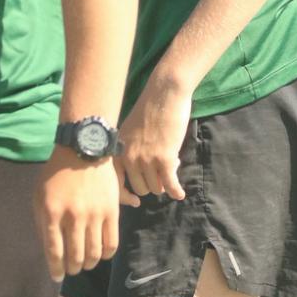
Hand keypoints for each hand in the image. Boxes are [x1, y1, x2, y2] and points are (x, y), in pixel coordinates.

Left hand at [35, 148, 120, 279]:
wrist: (83, 150)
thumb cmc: (56, 174)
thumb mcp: (39, 195)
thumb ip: (41, 223)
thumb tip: (49, 250)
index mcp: (51, 213)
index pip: (54, 251)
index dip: (56, 269)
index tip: (57, 276)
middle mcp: (73, 216)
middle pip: (75, 256)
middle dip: (72, 268)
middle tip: (71, 269)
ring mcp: (94, 215)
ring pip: (94, 253)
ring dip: (89, 264)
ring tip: (85, 264)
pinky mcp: (111, 211)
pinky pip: (111, 243)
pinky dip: (106, 254)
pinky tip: (101, 255)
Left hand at [119, 68, 191, 202]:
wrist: (164, 94)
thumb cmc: (149, 111)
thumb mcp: (129, 133)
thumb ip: (129, 154)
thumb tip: (140, 179)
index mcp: (117, 152)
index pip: (116, 185)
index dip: (126, 197)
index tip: (135, 202)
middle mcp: (128, 157)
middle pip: (141, 188)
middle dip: (152, 183)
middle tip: (162, 169)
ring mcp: (145, 159)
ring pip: (156, 187)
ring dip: (165, 181)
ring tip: (172, 163)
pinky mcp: (164, 158)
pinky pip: (170, 184)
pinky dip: (176, 191)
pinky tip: (180, 194)